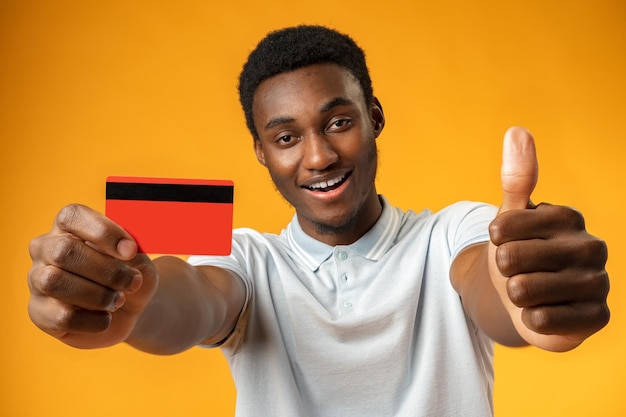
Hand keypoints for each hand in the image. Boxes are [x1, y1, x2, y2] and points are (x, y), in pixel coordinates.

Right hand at [28, 204, 157, 348]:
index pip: (72, 216)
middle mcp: (46, 248)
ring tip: (118, 301)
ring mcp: (37, 280)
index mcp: (69, 226)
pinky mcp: (39, 312)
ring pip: (55, 282)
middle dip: (106, 270)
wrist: (129, 309)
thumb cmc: (130, 274)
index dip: (103, 232)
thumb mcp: (140, 260)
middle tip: (132, 282)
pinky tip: (105, 318)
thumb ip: (133, 252)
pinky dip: (93, 321)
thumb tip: (127, 252)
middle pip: (63, 250)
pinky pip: (61, 317)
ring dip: (97, 295)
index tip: (131, 251)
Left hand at [488, 127, 609, 351]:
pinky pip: (545, 321)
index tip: (504, 241)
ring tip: (528, 290)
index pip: (503, 226)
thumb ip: (515, 177)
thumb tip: (517, 130)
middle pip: (511, 259)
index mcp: (568, 217)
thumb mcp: (511, 215)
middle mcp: (591, 247)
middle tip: (517, 270)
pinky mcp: (598, 317)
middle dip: (502, 269)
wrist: (527, 299)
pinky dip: (532, 319)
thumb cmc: (518, 251)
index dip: (493, 240)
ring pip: (524, 291)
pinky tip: (541, 312)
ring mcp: (598, 283)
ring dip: (514, 295)